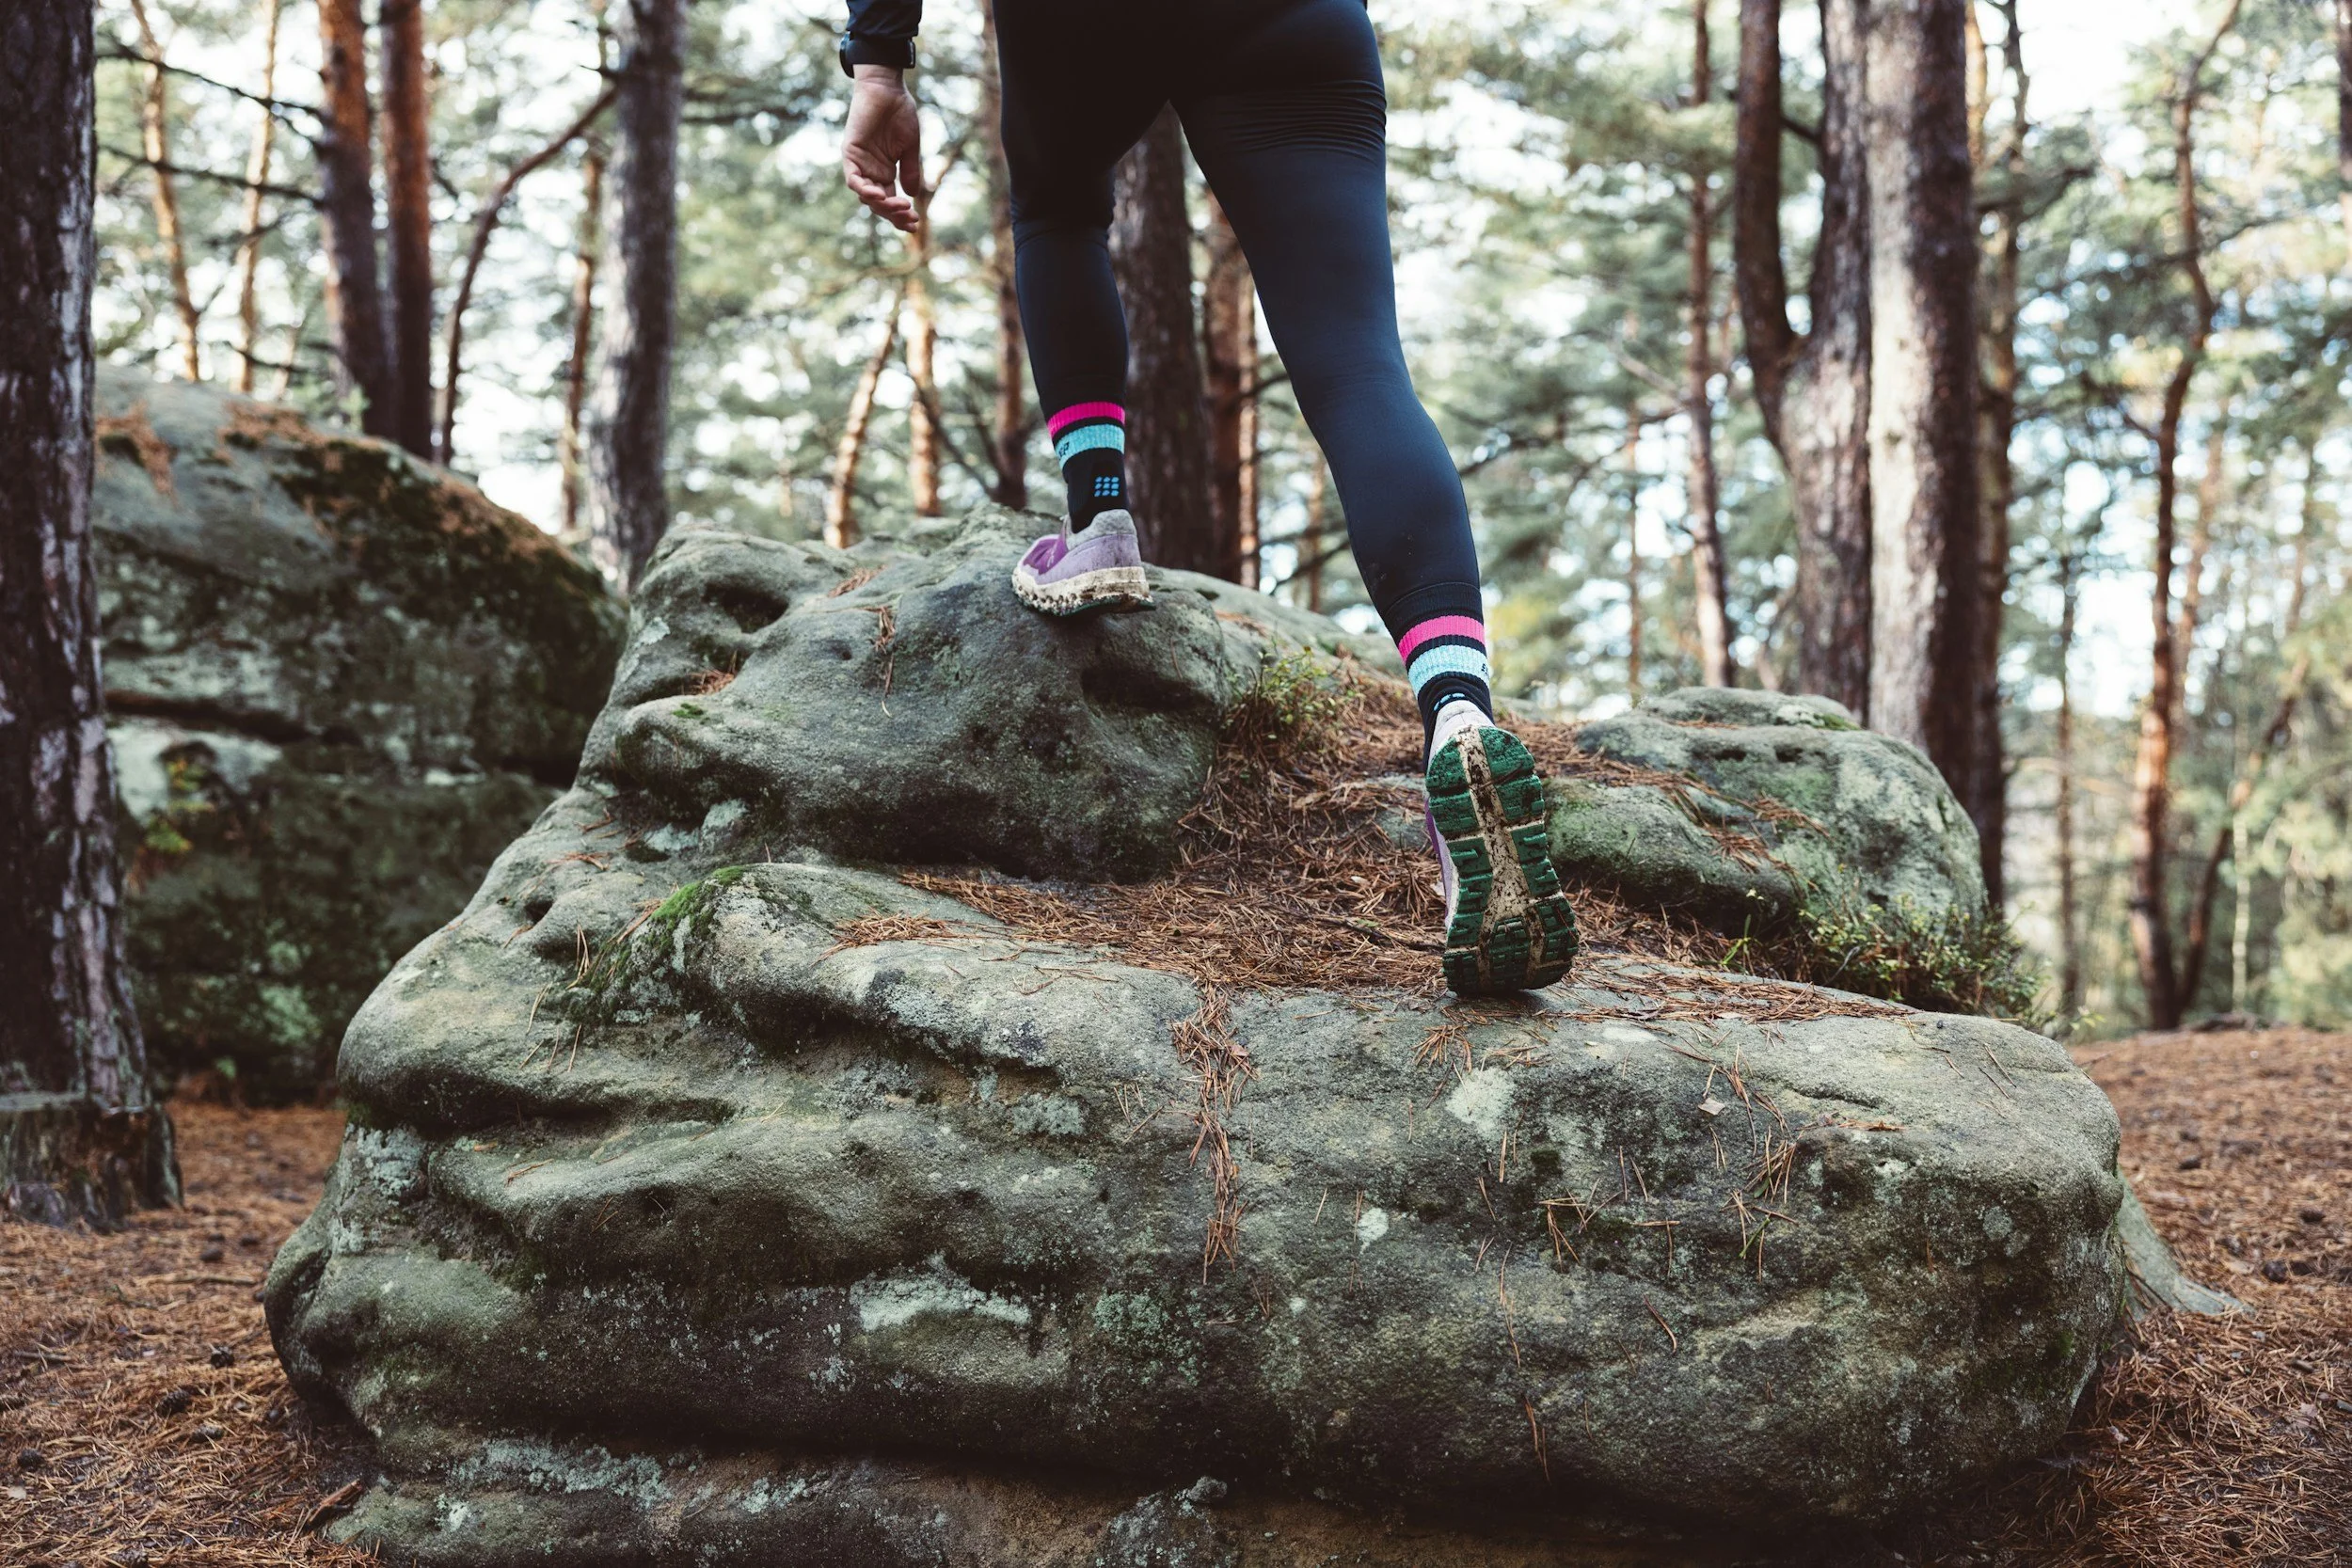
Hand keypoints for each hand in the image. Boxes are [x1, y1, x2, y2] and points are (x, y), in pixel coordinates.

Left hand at [842, 67, 924, 231]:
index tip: (916, 223)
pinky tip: (880, 195)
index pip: (890, 202)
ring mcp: (859, 163)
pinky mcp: (850, 153)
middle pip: (878, 204)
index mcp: (884, 172)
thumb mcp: (910, 147)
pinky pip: (852, 179)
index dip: (901, 216)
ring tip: (901, 207)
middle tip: (911, 217)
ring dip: (882, 205)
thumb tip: (912, 196)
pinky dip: (864, 190)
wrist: (887, 88)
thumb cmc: (899, 113)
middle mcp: (870, 171)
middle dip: (894, 215)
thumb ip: (910, 171)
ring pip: (866, 196)